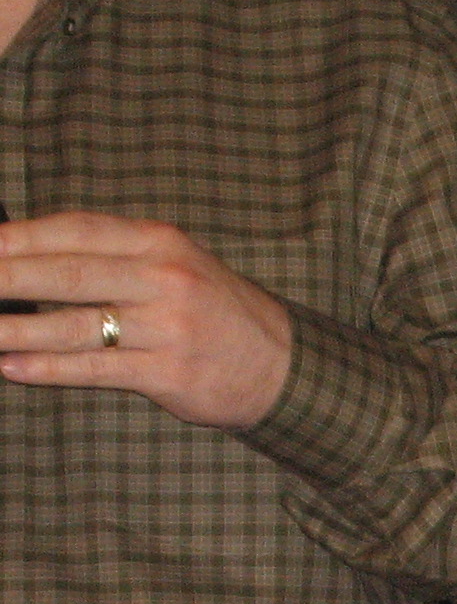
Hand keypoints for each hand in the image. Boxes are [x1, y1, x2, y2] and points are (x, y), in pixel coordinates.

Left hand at [0, 211, 293, 426]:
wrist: (283, 364)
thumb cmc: (212, 312)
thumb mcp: (171, 265)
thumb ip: (111, 258)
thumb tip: (26, 259)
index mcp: (159, 242)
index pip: (75, 230)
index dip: (19, 237)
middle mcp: (164, 279)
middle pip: (68, 274)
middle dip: (6, 278)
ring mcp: (169, 328)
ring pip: (76, 326)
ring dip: (16, 331)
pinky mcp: (170, 373)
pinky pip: (97, 368)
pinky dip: (49, 369)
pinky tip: (13, 368)